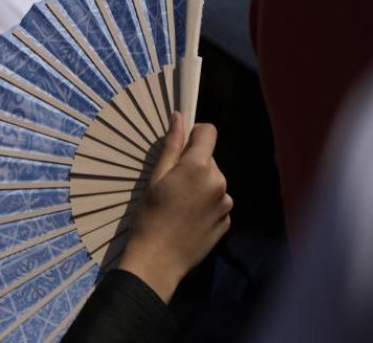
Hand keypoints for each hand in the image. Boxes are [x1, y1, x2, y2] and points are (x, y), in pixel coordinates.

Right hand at [117, 111, 231, 302]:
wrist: (159, 259)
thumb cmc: (150, 215)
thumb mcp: (155, 178)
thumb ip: (171, 146)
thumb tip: (179, 117)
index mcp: (199, 167)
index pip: (208, 132)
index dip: (194, 133)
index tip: (180, 145)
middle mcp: (219, 182)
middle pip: (208, 159)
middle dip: (192, 164)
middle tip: (169, 184)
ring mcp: (226, 203)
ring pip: (213, 181)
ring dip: (199, 185)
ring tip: (178, 205)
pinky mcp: (228, 221)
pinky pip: (217, 202)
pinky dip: (205, 204)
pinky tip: (187, 218)